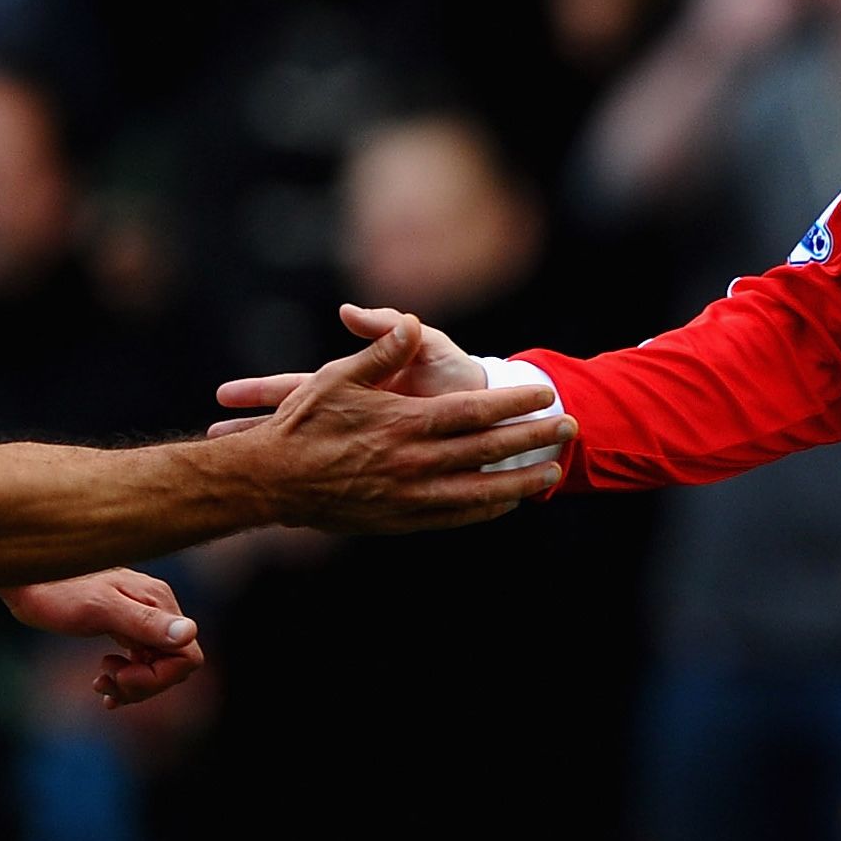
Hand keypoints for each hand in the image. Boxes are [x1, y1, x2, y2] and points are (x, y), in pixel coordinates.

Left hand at [1, 568, 206, 708]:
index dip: (158, 678)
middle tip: (105, 682)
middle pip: (173, 665)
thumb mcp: (99, 610)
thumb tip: (189, 633)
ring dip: (131, 684)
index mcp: (157, 603)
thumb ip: (145, 622)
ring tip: (99, 682)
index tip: (122, 677)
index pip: (186, 655)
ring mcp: (141, 618)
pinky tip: (100, 683)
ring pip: (157, 666)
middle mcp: (156, 609)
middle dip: (143, 684)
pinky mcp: (124, 625)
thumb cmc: (56, 592)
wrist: (26, 579)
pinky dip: (124, 679)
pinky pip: (139, 661)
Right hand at [218, 312, 567, 534]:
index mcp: (402, 425)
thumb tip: (409, 321)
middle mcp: (411, 463)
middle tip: (570, 428)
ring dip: (517, 482)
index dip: (512, 405)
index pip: (473, 414)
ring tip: (550, 473)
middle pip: (485, 453)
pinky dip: (482, 511)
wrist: (270, 482)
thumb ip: (380, 349)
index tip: (544, 395)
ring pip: (476, 492)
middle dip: (532, 440)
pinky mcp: (397, 520)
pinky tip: (504, 504)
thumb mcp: (337, 377)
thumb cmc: (302, 424)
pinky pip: (451, 517)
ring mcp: (407, 496)